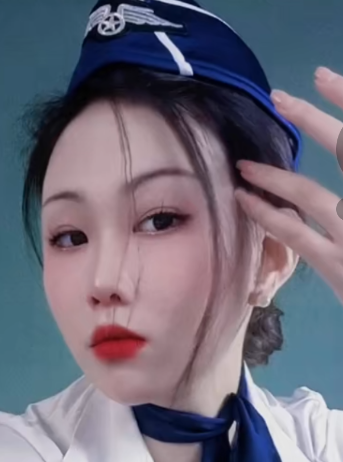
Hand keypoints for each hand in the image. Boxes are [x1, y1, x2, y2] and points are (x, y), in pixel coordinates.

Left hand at [234, 66, 342, 304]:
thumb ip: (337, 199)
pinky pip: (296, 235)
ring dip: (275, 176)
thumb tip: (327, 180)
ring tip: (245, 165)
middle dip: (312, 120)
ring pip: (310, 194)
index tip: (324, 79)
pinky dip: (268, 216)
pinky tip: (246, 202)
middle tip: (281, 99)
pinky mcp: (337, 265)